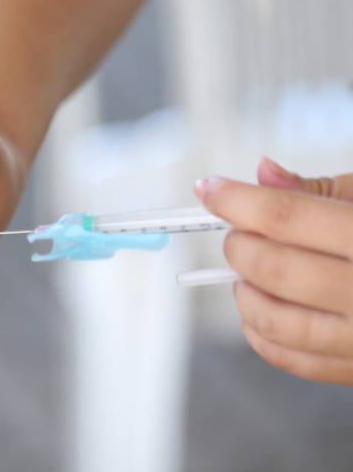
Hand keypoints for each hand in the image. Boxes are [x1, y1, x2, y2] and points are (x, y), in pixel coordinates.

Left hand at [195, 157, 352, 383]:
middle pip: (275, 268)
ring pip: (275, 319)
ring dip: (243, 290)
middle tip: (234, 230)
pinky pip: (294, 360)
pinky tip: (256, 308)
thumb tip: (261, 173)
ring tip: (244, 270)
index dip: (237, 200)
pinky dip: (260, 334)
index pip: (289, 216)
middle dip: (239, 243)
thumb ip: (324, 190)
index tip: (209, 188)